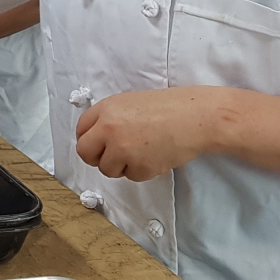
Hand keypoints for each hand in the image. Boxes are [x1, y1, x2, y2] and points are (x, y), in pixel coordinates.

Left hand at [75, 87, 230, 180]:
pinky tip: (156, 155)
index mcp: (107, 108)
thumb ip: (111, 118)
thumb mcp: (132, 103)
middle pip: (85, 153)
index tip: (97, 145)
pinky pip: (132, 176)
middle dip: (97, 158)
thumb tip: (98, 138)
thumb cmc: (171, 107)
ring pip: (108, 169)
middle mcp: (108, 128)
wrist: (198, 117)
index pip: (81, 130)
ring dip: (122, 166)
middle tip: (113, 157)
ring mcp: (122, 149)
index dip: (90, 139)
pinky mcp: (138, 166)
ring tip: (143, 151)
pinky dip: (143, 170)